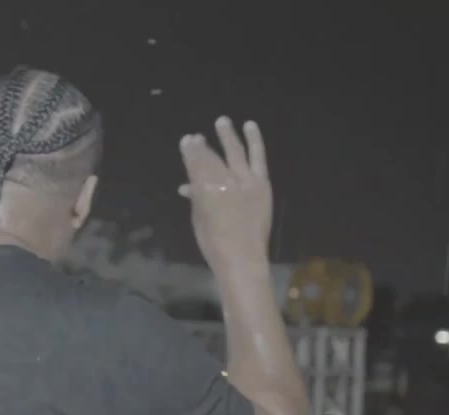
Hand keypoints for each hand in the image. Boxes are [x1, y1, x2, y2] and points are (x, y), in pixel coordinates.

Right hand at [178, 117, 272, 267]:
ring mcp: (246, 181)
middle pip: (212, 157)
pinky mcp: (262, 184)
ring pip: (235, 152)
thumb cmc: (214, 244)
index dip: (190, 152)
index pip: (195, 165)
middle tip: (197, 136)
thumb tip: (188, 186)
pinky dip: (255, 141)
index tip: (186, 141)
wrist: (243, 258)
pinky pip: (258, 158)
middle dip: (203, 145)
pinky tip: (250, 126)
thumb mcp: (198, 220)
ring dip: (228, 135)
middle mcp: (225, 181)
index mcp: (205, 191)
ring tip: (222, 121)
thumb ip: (196, 198)